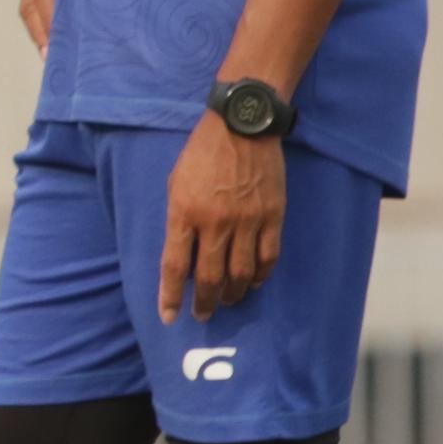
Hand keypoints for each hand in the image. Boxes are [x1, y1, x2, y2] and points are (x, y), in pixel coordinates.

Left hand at [159, 111, 283, 320]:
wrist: (242, 126)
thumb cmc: (201, 154)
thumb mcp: (176, 184)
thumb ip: (178, 221)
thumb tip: (183, 257)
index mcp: (184, 212)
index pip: (174, 265)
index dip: (170, 296)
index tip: (169, 317)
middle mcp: (215, 222)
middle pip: (209, 277)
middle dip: (204, 302)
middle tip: (202, 314)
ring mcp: (247, 221)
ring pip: (240, 274)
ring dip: (232, 294)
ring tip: (225, 301)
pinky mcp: (273, 217)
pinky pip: (268, 257)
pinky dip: (260, 276)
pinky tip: (252, 283)